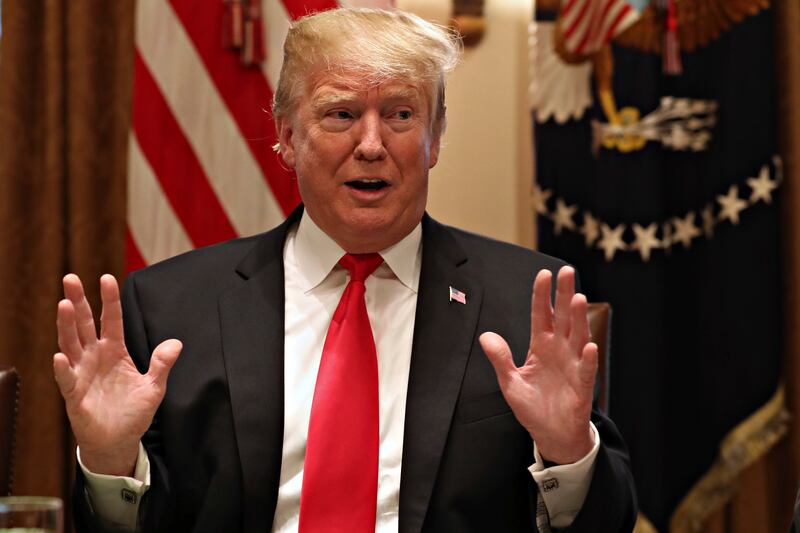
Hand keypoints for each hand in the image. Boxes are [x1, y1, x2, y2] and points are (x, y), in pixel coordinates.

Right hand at [53, 274, 181, 475]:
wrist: (119, 441)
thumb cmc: (133, 412)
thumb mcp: (154, 386)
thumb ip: (162, 364)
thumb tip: (176, 343)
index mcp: (115, 351)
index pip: (111, 320)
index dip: (109, 300)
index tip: (106, 278)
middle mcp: (95, 357)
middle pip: (84, 324)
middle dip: (78, 302)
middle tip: (71, 279)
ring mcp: (82, 373)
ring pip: (71, 344)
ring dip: (66, 325)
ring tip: (64, 305)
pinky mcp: (74, 394)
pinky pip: (67, 379)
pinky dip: (63, 368)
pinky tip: (61, 356)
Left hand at [480, 266, 596, 464]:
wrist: (551, 434)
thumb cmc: (533, 407)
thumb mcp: (510, 382)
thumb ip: (500, 359)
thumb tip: (485, 336)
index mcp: (541, 346)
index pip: (541, 315)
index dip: (542, 295)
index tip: (543, 274)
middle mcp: (560, 350)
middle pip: (563, 317)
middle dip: (564, 294)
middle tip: (567, 272)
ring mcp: (573, 365)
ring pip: (578, 337)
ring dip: (578, 318)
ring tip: (578, 298)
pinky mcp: (582, 386)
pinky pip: (586, 370)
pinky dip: (588, 358)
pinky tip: (589, 345)